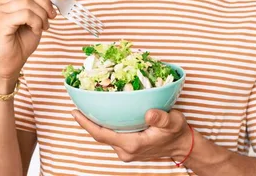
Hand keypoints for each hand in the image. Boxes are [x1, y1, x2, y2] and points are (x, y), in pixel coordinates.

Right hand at [0, 0, 56, 83]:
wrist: (10, 64)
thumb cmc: (20, 42)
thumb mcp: (32, 17)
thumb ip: (35, 1)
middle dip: (44, 1)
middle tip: (52, 14)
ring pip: (27, 1)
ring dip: (42, 14)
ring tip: (44, 25)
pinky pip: (26, 14)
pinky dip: (37, 21)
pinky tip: (36, 30)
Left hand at [72, 109, 191, 162]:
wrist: (181, 145)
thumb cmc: (177, 132)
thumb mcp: (173, 122)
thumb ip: (161, 118)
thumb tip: (149, 113)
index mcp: (133, 144)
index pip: (103, 135)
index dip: (87, 124)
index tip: (75, 112)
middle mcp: (126, 150)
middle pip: (100, 136)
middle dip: (86, 121)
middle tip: (76, 104)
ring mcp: (126, 150)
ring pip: (104, 136)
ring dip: (94, 123)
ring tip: (85, 106)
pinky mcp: (127, 147)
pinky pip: (111, 136)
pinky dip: (103, 125)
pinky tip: (100, 113)